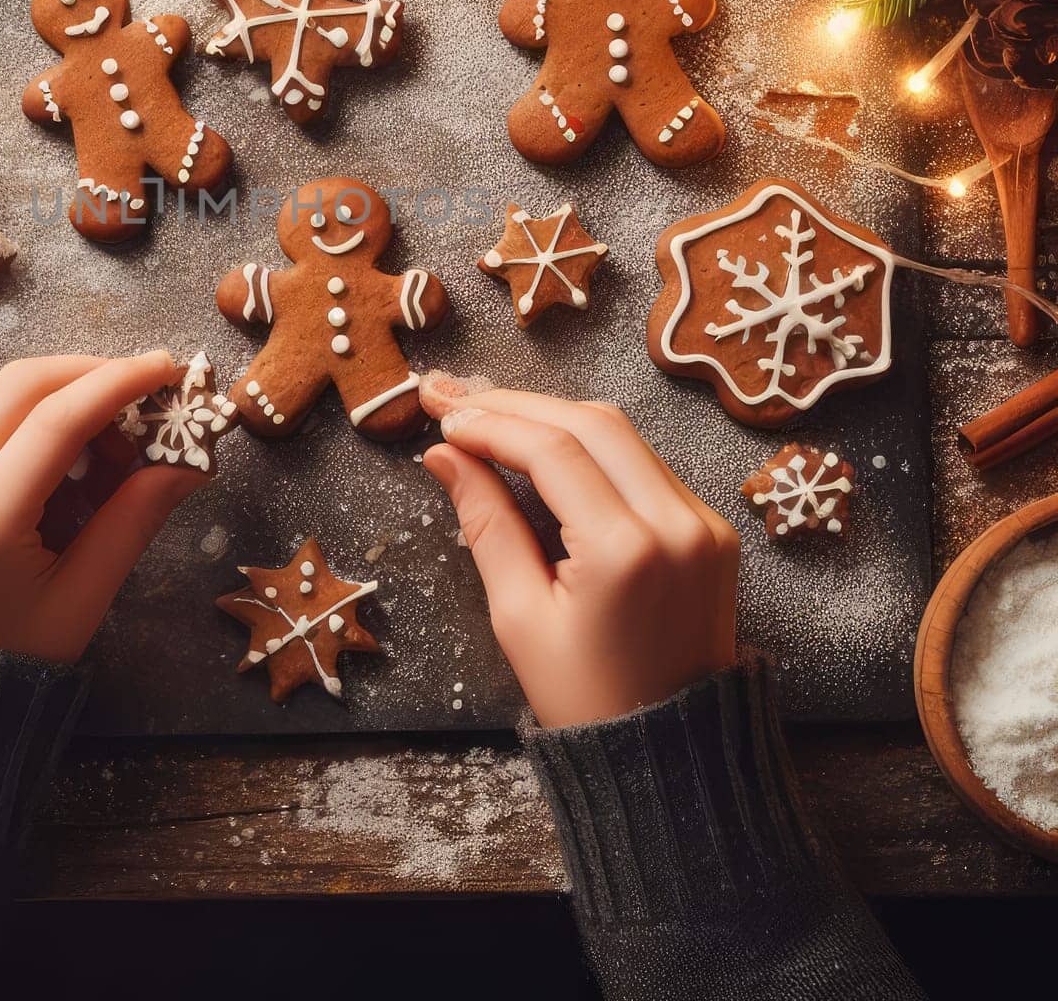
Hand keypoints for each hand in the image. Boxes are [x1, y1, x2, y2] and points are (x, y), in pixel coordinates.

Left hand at [0, 351, 200, 662]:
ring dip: (53, 396)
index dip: (118, 383)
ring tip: (100, 443)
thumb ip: (134, 518)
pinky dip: (14, 418)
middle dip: (89, 377)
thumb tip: (190, 460)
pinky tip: (50, 455)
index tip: (165, 366)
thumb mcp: (83, 597)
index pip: (55, 420)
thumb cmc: (12, 658)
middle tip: (140, 399)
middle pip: (19, 387)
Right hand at [420, 380, 738, 727]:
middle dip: (517, 403)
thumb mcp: (519, 616)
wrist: (672, 756)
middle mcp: (678, 524)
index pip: (553, 450)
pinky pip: (644, 462)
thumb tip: (445, 455)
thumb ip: (485, 522)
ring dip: (553, 416)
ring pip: (621, 432)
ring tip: (489, 414)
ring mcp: (704, 523)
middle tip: (454, 398)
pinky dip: (590, 445)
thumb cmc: (585, 698)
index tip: (443, 418)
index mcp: (627, 551)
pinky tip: (542, 446)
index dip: (491, 424)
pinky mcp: (712, 528)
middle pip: (591, 421)